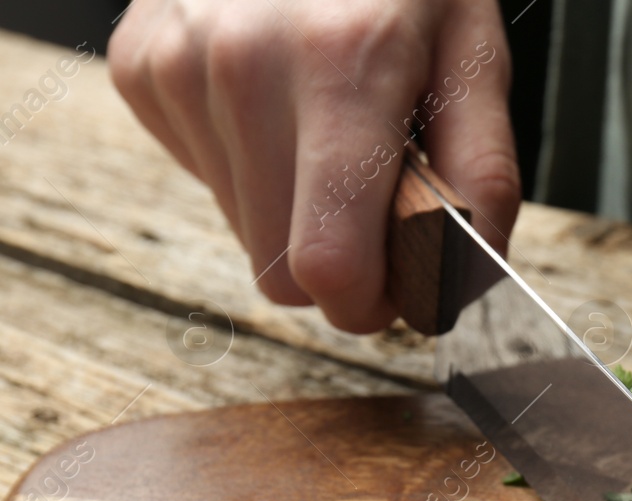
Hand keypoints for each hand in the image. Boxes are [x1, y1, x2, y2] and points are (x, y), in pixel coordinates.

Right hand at [109, 0, 519, 332]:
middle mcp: (243, 63)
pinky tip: (280, 106)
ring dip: (297, 209)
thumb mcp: (474, 54)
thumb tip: (470, 277)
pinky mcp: (138, 65)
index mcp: (343, 65)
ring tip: (329, 130)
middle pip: (281, 270)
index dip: (373, 303)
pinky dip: (253, 165)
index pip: (329, 266)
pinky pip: (208, 180)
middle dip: (342, 262)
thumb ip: (481, 173)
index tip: (403, 288)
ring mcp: (178, 63)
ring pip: (244, 233)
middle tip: (380, 197)